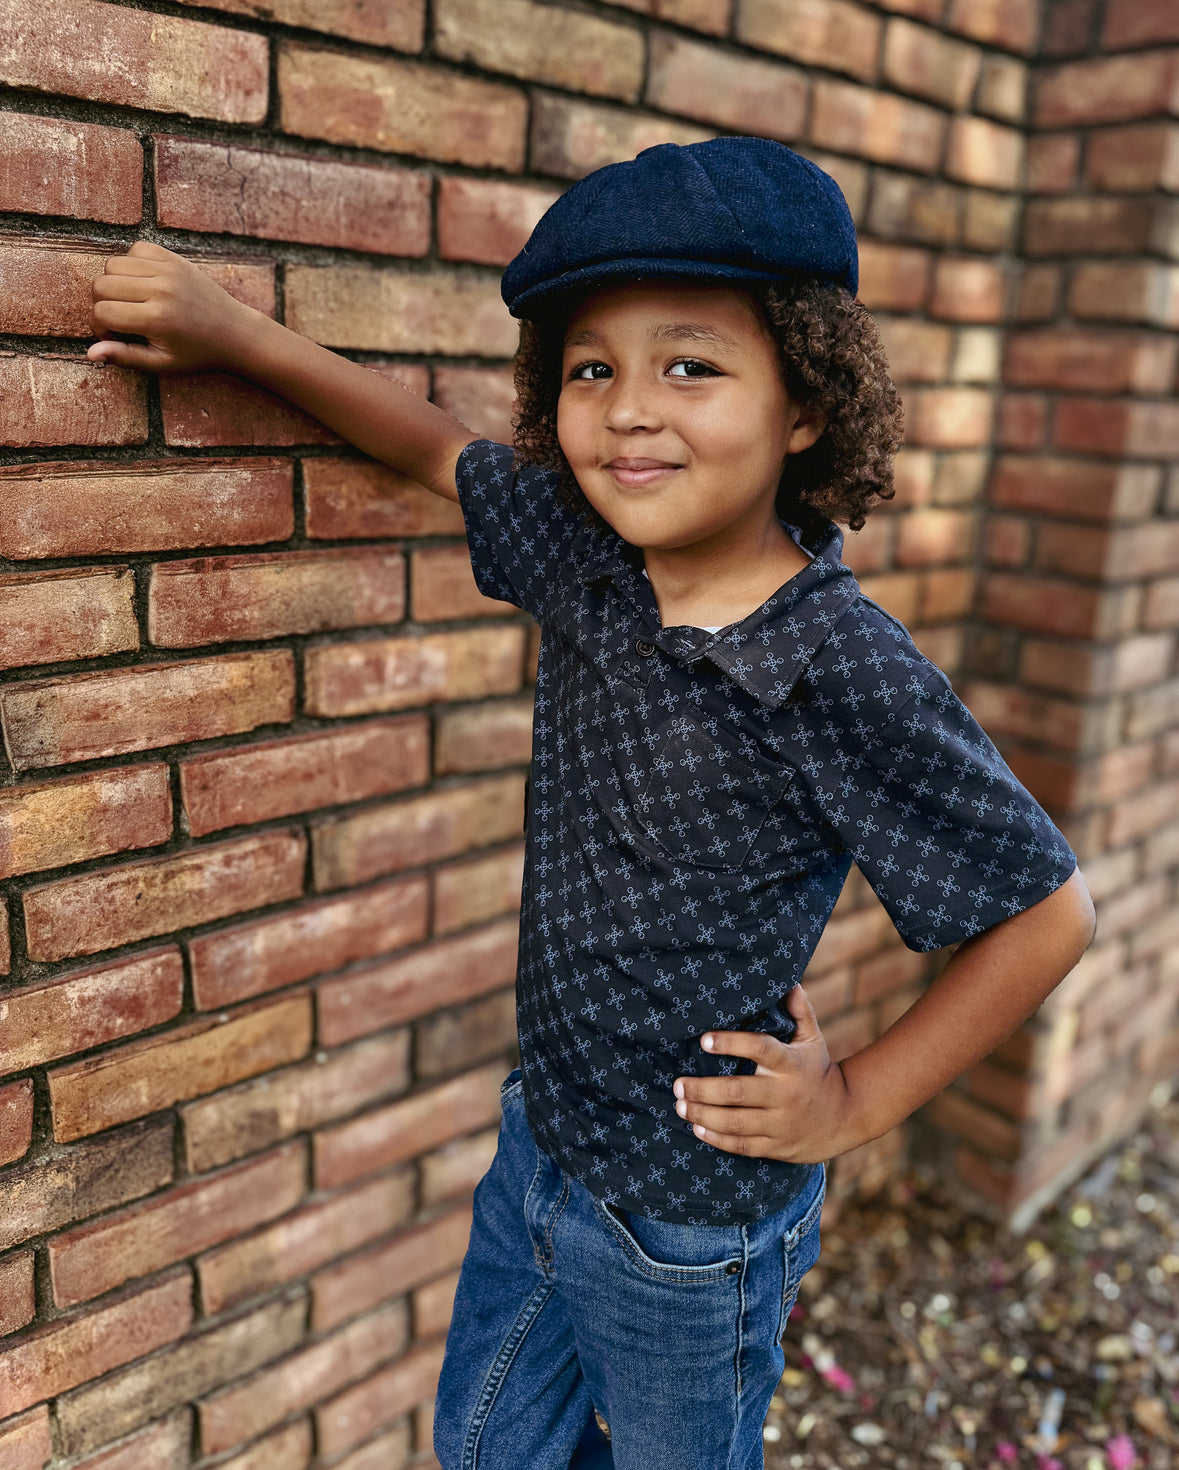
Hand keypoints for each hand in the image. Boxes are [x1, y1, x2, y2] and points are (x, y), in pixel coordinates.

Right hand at [88, 241, 257, 373]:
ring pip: (112, 264)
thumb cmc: (196, 352)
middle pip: (100, 285)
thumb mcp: (162, 363)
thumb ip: (125, 357)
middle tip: (121, 319)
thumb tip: (90, 353)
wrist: (233, 331)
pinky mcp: (173, 257)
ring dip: (114, 284)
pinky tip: (144, 284)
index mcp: (156, 319)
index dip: (100, 327)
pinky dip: (132, 264)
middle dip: (102, 304)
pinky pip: (134, 249)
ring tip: (132, 302)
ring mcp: (167, 270)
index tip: (115, 337)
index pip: (102, 312)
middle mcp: (160, 290)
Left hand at [672, 986, 860, 1163]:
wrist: (847, 1116)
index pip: (759, 1048)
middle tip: (677, 1084)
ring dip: (703, 1115)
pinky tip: (697, 1129)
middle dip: (702, 1089)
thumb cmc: (819, 1071)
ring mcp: (781, 1123)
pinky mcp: (778, 1146)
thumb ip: (799, 1011)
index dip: (730, 1043)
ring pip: (735, 1123)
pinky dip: (717, 1139)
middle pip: (737, 1091)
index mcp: (791, 1063)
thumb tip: (788, 980)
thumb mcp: (813, 1040)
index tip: (703, 1039)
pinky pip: (742, 1146)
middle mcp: (785, 1094)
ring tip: (681, 1106)